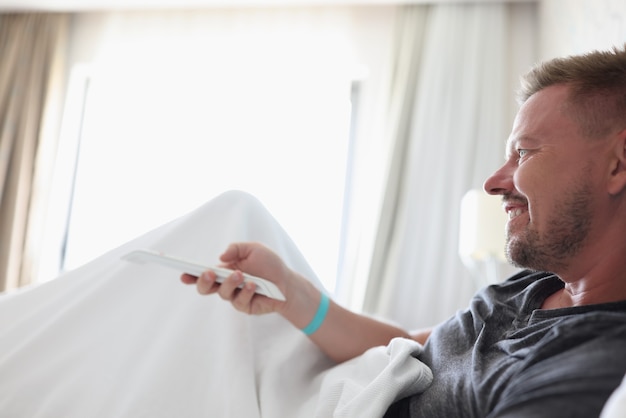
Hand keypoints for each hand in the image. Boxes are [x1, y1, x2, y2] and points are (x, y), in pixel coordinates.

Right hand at [181, 242, 296, 314]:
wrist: (288, 283)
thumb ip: (236, 248)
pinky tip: (254, 285)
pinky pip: (239, 301)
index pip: (204, 272)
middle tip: (210, 273)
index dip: (191, 274)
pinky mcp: (244, 306)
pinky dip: (246, 291)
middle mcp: (227, 284)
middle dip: (203, 280)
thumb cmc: (270, 265)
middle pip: (205, 287)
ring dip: (230, 283)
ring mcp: (235, 296)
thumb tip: (220, 257)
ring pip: (222, 293)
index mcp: (225, 269)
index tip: (182, 273)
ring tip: (241, 275)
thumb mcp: (254, 248)